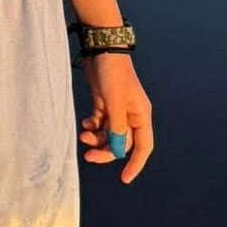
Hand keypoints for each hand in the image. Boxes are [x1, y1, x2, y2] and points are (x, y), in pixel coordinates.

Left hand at [79, 54, 153, 182]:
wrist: (101, 48)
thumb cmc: (113, 74)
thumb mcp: (115, 103)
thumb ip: (117, 128)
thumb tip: (118, 151)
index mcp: (141, 115)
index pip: (143, 146)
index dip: (135, 164)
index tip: (124, 178)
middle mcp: (131, 115)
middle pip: (122, 143)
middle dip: (106, 151)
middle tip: (89, 156)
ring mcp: (117, 109)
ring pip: (108, 134)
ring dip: (96, 138)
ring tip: (83, 134)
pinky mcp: (104, 102)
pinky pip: (99, 123)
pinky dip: (92, 127)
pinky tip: (85, 124)